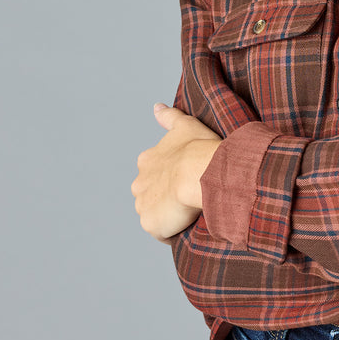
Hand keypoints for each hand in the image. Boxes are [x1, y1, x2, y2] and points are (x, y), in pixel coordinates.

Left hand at [132, 104, 221, 241]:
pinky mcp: (150, 225)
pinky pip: (162, 233)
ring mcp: (143, 206)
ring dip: (169, 215)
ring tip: (190, 212)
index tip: (187, 178)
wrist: (200, 172)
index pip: (154, 173)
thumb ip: (169, 117)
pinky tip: (188, 224)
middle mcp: (139, 184)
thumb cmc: (198, 148)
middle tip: (189, 196)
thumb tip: (156, 106)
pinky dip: (173, 231)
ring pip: (155, 214)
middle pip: (150, 195)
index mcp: (146, 161)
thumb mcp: (185, 125)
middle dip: (165, 197)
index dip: (171, 176)